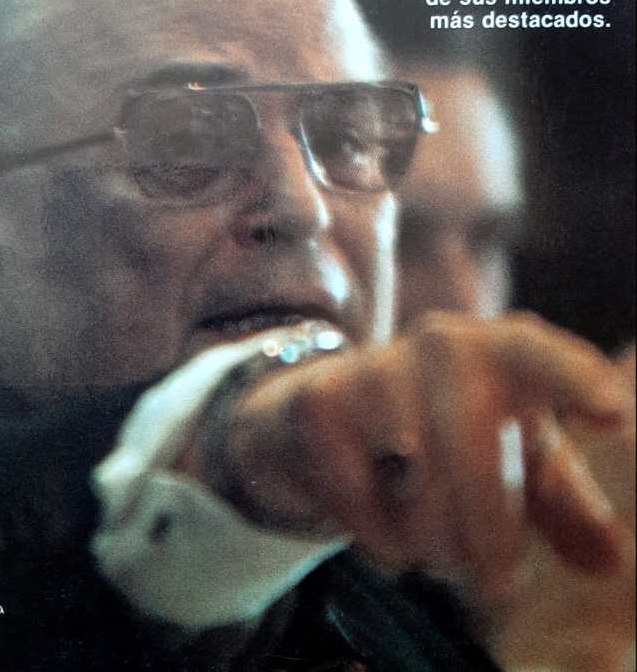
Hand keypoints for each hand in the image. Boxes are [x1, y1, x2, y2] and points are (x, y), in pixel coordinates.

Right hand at [220, 312, 632, 603]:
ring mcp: (377, 366)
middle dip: (489, 536)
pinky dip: (379, 537)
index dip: (576, 380)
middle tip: (497, 586)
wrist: (333, 409)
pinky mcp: (322, 402)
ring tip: (434, 543)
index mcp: (504, 351)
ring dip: (434, 543)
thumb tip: (608, 559)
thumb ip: (564, 506)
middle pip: (475, 455)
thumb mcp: (513, 460)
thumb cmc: (448, 431)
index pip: (541, 355)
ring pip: (419, 487)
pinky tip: (380, 521)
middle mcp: (442, 344)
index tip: (614, 414)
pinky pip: (361, 503)